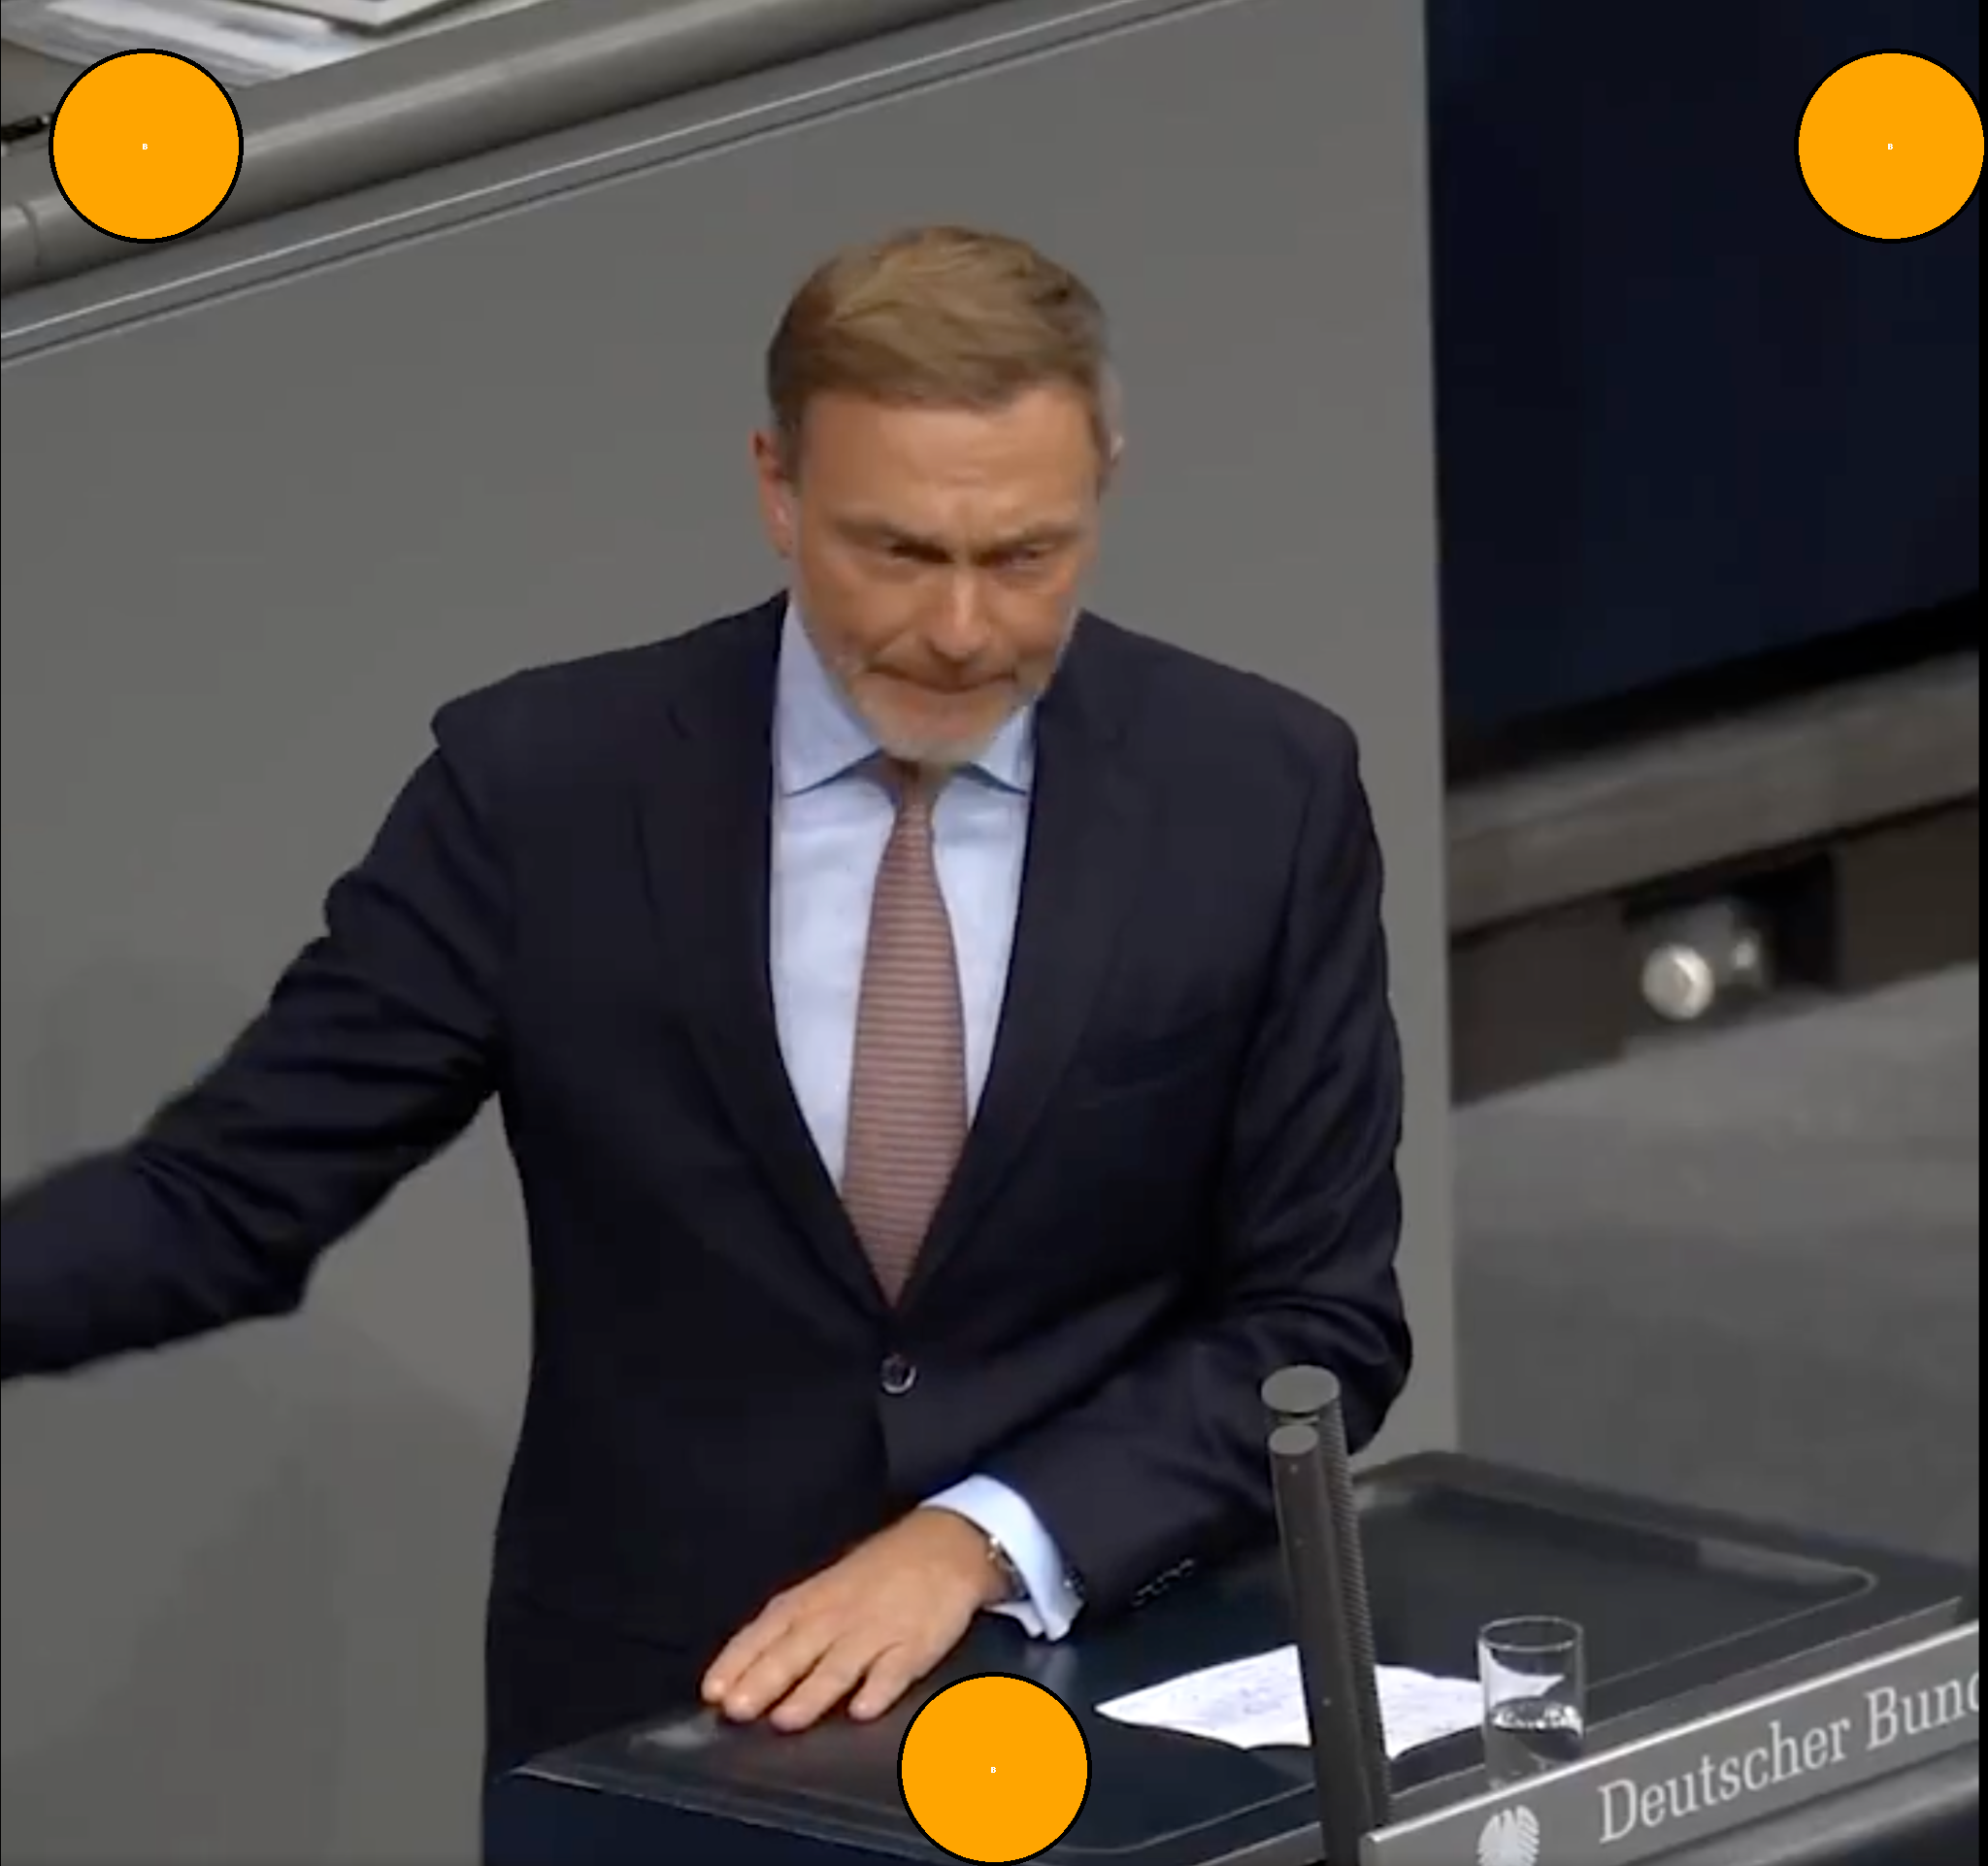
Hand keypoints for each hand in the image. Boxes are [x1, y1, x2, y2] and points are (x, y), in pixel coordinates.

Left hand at [700, 1507, 1005, 1731]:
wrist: (944, 1544)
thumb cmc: (878, 1572)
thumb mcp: (827, 1587)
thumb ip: (791, 1627)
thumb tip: (744, 1671)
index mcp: (813, 1600)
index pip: (767, 1629)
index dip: (739, 1661)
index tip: (712, 1690)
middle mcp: (839, 1615)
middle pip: (798, 1650)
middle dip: (766, 1679)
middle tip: (738, 1708)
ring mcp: (879, 1630)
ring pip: (841, 1663)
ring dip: (812, 1692)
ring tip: (786, 1719)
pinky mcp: (917, 1643)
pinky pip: (897, 1668)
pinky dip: (879, 1688)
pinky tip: (864, 1710)